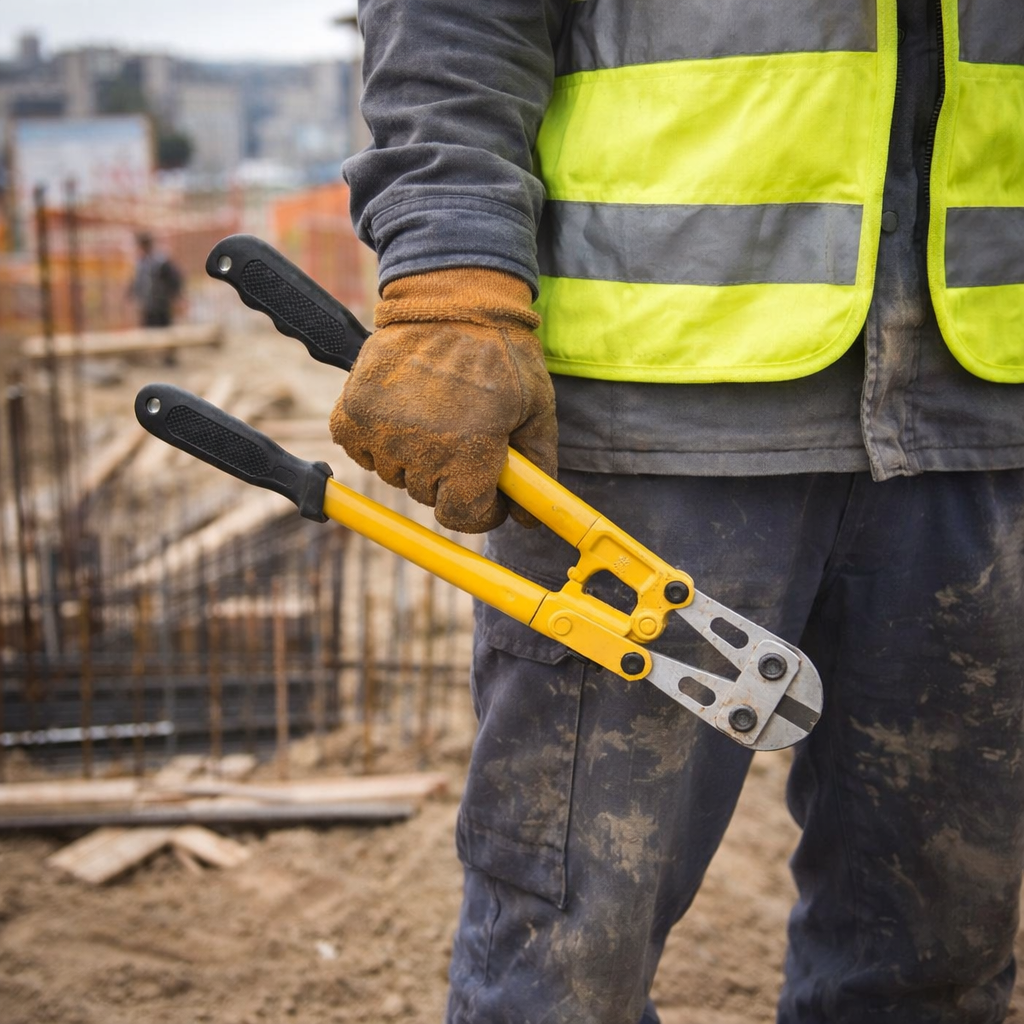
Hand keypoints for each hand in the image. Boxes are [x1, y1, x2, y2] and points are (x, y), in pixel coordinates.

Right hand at [329, 268, 557, 532]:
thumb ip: (538, 468)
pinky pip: (360, 451)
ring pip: (395, 475)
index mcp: (468, 453)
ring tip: (435, 416)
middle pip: (429, 496)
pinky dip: (378, 440)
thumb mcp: (538, 410)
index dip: (480, 509)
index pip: (462, 517)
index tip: (488, 495)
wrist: (454, 297)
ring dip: (413, 459)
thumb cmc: (504, 355)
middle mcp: (419, 448)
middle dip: (451, 478)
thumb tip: (529, 517)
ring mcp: (381, 430)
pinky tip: (401, 412)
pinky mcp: (352, 410)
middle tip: (465, 438)